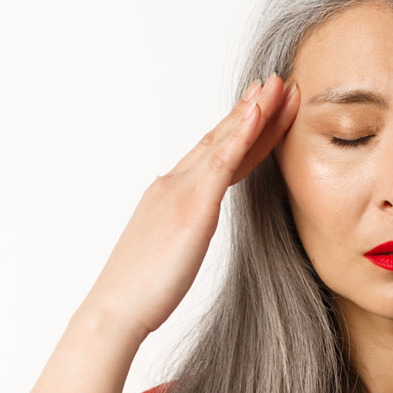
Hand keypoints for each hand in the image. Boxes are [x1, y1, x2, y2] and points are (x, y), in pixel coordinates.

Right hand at [81, 73, 298, 339]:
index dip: (238, 131)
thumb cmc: (140, 292)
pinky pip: (222, 161)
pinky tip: (258, 112)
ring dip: (253, 111)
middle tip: (273, 84)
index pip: (212, 156)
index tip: (257, 109)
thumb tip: (188, 231)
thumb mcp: (168, 253)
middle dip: (250, 111)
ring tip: (276, 87)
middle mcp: (173, 184)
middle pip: (219, 139)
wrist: (115, 308)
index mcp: (169, 195)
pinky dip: (241, 132)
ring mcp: (181, 191)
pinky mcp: (191, 205)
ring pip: (223, 141)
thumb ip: (181, 232)